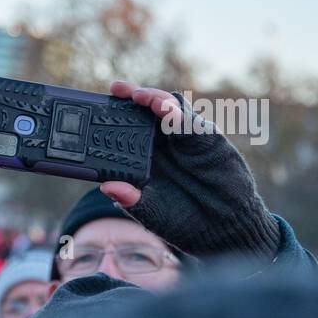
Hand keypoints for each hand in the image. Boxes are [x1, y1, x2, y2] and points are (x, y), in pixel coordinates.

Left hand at [93, 79, 280, 260]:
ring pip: (169, 109)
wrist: (223, 229)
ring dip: (155, 100)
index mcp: (145, 157)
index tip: (94, 105)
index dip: (113, 116)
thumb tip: (106, 187)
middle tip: (118, 89)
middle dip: (133, 96)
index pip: (126, 129)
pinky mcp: (208, 139)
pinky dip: (178, 115)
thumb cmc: (184, 221)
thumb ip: (132, 200)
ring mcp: (185, 138)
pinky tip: (165, 109)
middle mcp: (164, 143)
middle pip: (146, 111)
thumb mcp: (152, 213)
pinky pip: (192, 122)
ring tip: (142, 97)